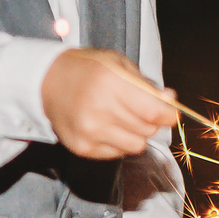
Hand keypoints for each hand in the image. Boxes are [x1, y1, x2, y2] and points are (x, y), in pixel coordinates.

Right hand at [40, 49, 177, 158]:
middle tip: (141, 109)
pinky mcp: (82, 148)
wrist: (47, 82)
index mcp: (110, 83)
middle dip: (151, 121)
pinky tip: (107, 127)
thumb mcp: (117, 64)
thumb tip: (170, 100)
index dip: (169, 115)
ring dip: (136, 134)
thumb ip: (145, 84)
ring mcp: (89, 132)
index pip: (153, 111)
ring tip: (123, 119)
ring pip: (136, 146)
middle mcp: (99, 110)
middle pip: (147, 130)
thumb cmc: (86, 70)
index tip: (172, 113)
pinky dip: (118, 143)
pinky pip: (117, 154)